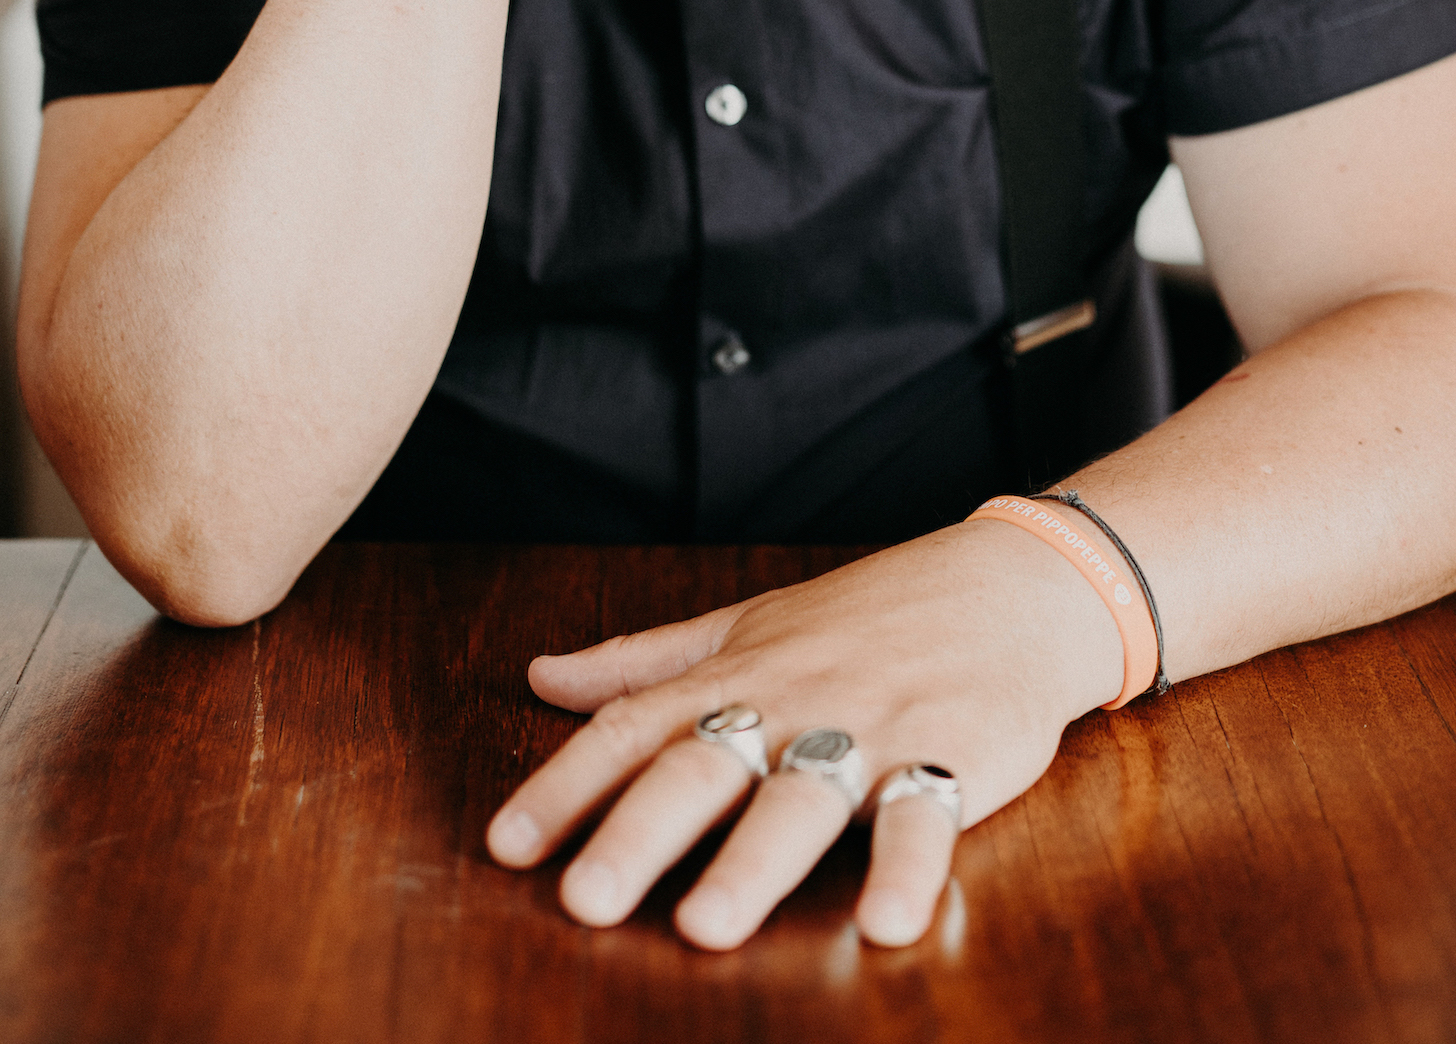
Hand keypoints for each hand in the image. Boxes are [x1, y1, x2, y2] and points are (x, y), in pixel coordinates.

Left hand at [486, 521, 1121, 950]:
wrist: (1012, 586)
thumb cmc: (869, 616)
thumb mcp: (749, 625)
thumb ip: (646, 660)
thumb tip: (542, 674)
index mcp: (738, 675)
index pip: (634, 724)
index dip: (566, 784)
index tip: (504, 844)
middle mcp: (793, 701)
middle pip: (702, 766)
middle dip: (639, 833)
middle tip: (582, 901)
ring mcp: (872, 731)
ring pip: (802, 797)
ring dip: (753, 862)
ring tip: (704, 929)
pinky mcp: (952, 760)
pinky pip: (928, 820)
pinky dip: (908, 871)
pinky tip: (885, 926)